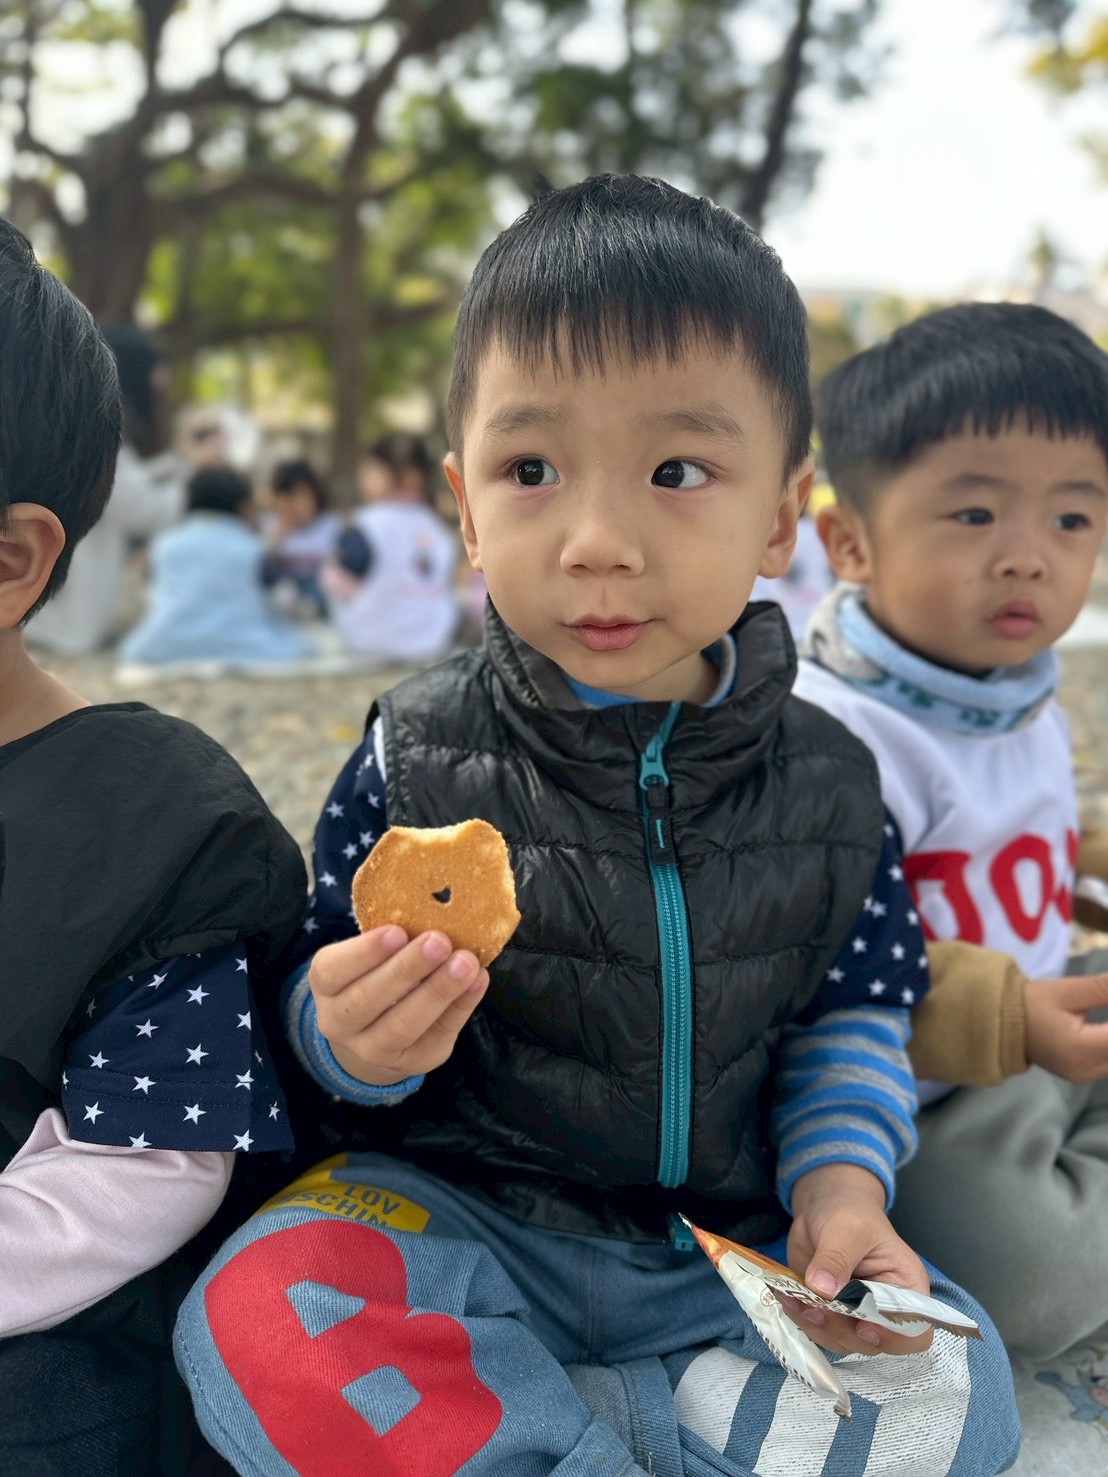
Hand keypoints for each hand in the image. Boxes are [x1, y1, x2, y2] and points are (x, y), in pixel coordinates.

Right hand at [309, 926, 488, 1086]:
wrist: (375, 1031)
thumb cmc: (375, 973)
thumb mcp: (369, 955)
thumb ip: (391, 937)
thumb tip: (435, 908)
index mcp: (326, 986)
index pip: (332, 971)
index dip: (364, 952)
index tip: (397, 930)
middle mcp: (339, 1022)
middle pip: (368, 999)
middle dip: (407, 969)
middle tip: (440, 941)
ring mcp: (373, 1049)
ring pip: (402, 1025)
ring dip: (438, 991)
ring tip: (466, 963)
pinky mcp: (412, 1061)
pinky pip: (437, 1036)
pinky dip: (461, 1006)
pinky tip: (478, 980)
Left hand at [783, 1163, 933, 1358]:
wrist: (824, 1206)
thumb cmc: (850, 1211)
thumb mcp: (847, 1228)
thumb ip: (836, 1259)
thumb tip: (823, 1289)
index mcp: (907, 1287)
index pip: (914, 1331)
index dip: (892, 1337)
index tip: (862, 1327)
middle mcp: (885, 1309)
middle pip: (872, 1342)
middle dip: (840, 1329)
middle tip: (813, 1306)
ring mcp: (856, 1314)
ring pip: (841, 1340)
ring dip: (815, 1325)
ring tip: (793, 1297)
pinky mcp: (830, 1312)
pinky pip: (818, 1329)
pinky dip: (801, 1317)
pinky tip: (786, 1296)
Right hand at [1024, 973, 1107, 1082]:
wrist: (1000, 1024)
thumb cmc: (1031, 1004)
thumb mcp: (1069, 991)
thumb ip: (1105, 989)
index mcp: (1082, 1049)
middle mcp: (1088, 1070)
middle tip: (1106, 1003)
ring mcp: (1087, 1076)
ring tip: (1104, 1014)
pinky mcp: (1086, 1075)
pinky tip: (1104, 1027)